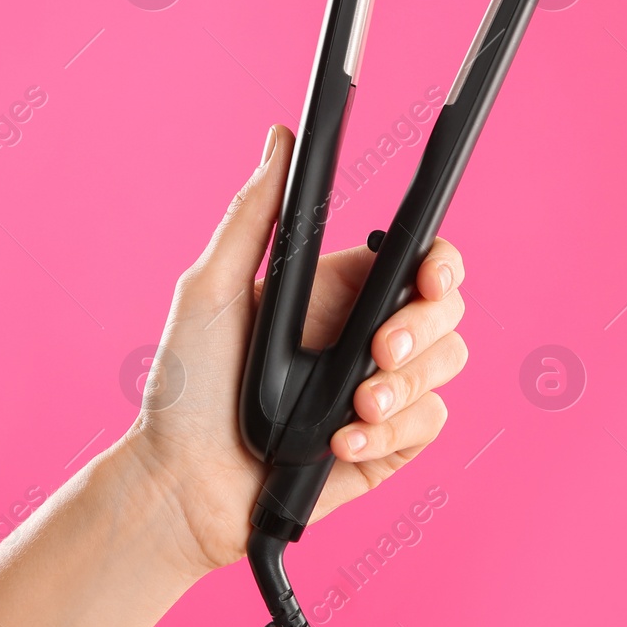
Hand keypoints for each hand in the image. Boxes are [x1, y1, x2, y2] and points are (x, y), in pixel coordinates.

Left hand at [123, 124, 467, 577]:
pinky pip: (426, 426)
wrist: (180, 486)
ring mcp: (379, 392)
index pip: (415, 261)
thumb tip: (279, 139)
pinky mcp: (385, 446)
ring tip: (350, 408)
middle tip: (379, 350)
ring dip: (404, 386)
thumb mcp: (210, 289)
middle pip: (446, 310)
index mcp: (335, 293)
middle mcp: (363, 338)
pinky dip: (388, 432)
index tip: (430, 272)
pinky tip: (339, 442)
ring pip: (445, 367)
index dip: (438, 262)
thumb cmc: (185, 388)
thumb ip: (253, 215)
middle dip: (424, 327)